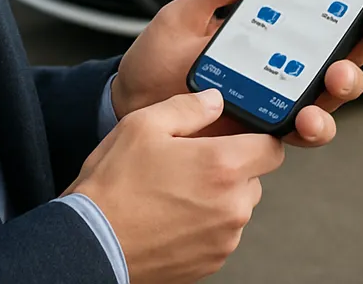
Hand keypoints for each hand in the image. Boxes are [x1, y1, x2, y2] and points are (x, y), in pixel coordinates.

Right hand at [67, 88, 284, 283]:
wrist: (90, 244)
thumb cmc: (114, 187)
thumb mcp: (144, 125)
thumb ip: (188, 107)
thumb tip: (213, 100)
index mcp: (222, 167)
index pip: (272, 148)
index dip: (258, 136)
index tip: (240, 133)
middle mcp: (231, 207)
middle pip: (253, 177)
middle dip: (231, 165)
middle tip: (193, 159)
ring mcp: (222, 239)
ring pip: (236, 206)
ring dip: (217, 195)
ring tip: (175, 188)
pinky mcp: (209, 263)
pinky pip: (220, 233)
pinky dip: (204, 222)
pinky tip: (171, 212)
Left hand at [111, 0, 362, 146]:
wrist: (129, 110)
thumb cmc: (157, 62)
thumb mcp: (182, 17)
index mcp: (272, 30)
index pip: (325, 10)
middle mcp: (285, 65)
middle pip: (344, 48)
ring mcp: (280, 99)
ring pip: (332, 92)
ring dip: (348, 81)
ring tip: (340, 74)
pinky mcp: (267, 132)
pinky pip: (303, 132)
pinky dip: (312, 126)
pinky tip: (305, 117)